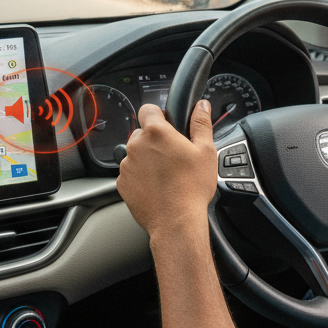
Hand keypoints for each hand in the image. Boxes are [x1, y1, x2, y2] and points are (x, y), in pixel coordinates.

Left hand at [117, 101, 217, 241]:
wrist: (176, 221)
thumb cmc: (191, 188)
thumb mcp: (205, 151)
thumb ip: (201, 123)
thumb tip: (201, 106)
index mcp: (156, 132)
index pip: (148, 109)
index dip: (158, 115)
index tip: (167, 125)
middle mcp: (136, 145)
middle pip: (142, 133)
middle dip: (154, 140)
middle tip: (172, 156)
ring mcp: (126, 165)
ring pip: (135, 154)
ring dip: (147, 159)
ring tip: (166, 175)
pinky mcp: (122, 183)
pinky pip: (130, 173)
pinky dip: (140, 177)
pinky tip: (157, 186)